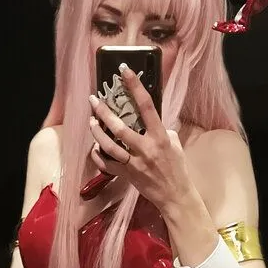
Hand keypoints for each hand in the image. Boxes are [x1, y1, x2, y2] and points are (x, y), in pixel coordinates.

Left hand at [88, 64, 195, 212]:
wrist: (175, 196)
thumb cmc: (177, 168)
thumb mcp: (175, 144)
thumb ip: (162, 130)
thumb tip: (148, 120)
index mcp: (160, 137)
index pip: (147, 106)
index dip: (135, 86)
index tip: (124, 71)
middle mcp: (146, 149)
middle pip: (120, 128)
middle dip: (104, 112)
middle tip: (94, 100)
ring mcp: (135, 163)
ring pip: (110, 146)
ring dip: (97, 133)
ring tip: (91, 121)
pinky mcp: (127, 176)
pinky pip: (107, 165)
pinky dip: (98, 156)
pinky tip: (95, 148)